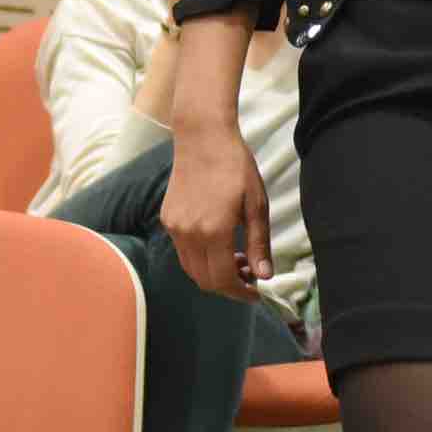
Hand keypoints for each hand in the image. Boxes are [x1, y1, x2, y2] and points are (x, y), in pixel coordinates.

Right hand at [161, 120, 270, 300]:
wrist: (203, 138)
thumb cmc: (236, 168)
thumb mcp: (256, 205)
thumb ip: (258, 243)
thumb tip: (264, 276)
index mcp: (214, 232)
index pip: (223, 280)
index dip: (240, 293)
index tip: (256, 292)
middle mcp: (189, 234)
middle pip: (205, 280)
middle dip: (228, 287)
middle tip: (249, 276)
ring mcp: (174, 228)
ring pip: (191, 269)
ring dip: (213, 273)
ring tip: (236, 259)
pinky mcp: (167, 219)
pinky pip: (183, 251)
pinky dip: (201, 258)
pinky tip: (218, 243)